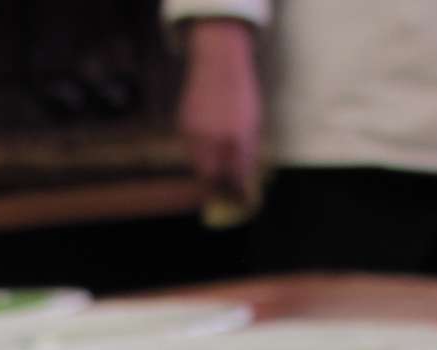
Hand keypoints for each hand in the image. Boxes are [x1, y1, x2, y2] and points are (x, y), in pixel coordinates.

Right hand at [178, 18, 261, 199]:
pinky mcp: (183, 126)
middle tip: (224, 189)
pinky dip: (199, 153)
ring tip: (217, 164)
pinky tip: (208, 143)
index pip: (235, 177)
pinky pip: (190, 150)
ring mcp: (196, 133)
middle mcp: (215, 139)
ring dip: (207, 170)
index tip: (240, 199)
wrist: (218, 64)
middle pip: (211, 178)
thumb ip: (247, 152)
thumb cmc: (241, 94)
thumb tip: (242, 180)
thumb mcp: (252, 123)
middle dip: (217, 187)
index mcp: (238, 139)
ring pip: (198, 165)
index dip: (237, 191)